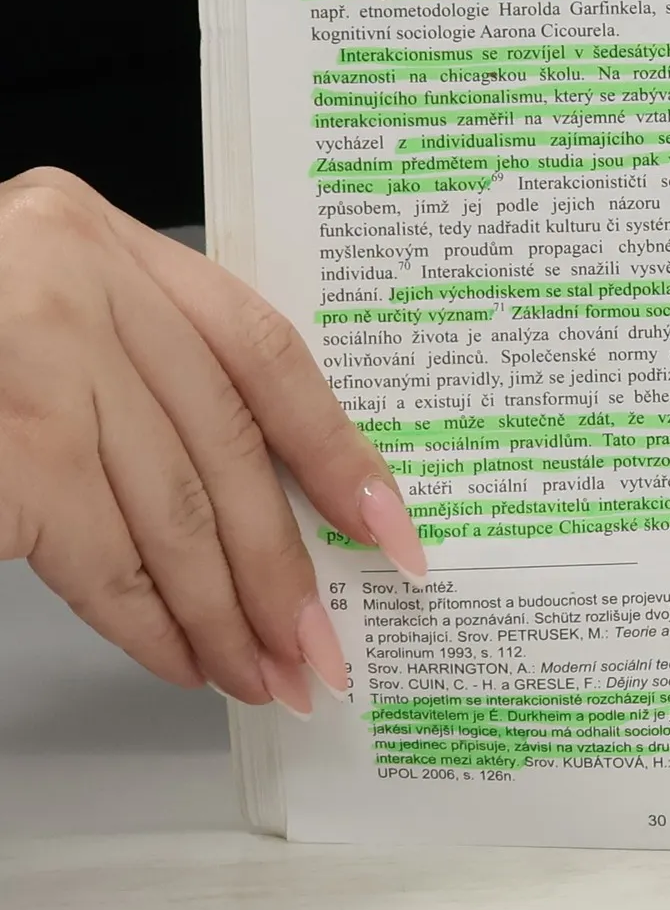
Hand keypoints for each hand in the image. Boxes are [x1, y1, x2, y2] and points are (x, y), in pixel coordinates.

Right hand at [0, 169, 427, 711]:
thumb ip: (145, 369)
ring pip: (168, 509)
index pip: (264, 351)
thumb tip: (269, 500)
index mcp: (100, 236)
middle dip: (284, 565)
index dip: (339, 449)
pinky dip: (145, 620)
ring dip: (225, 611)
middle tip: (325, 646)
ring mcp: (28, 358)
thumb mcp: (48, 312)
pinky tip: (181, 658)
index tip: (393, 530)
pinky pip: (93, 553)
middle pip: (224, 445)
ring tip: (265, 673)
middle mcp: (71, 279)